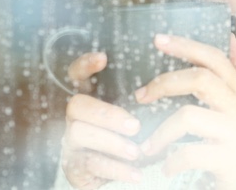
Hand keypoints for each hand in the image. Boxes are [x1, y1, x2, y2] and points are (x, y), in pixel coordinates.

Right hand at [60, 52, 144, 188]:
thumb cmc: (126, 142)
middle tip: (134, 125)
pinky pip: (90, 164)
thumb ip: (138, 106)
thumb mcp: (131, 121)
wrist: (114, 181)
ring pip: (79, 133)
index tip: (102, 58)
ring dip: (111, 142)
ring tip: (135, 151)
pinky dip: (116, 168)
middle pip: (76, 105)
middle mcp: (74, 119)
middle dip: (105, 113)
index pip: (76, 76)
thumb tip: (165, 92)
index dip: (84, 65)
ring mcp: (70, 142)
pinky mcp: (74, 167)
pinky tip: (135, 173)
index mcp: (89, 101)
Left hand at [133, 34, 235, 189]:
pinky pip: (189, 152)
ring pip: (189, 116)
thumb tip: (230, 37)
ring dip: (160, 133)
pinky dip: (171, 160)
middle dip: (165, 83)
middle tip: (141, 95)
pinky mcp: (229, 158)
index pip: (213, 58)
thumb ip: (232, 73)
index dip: (186, 46)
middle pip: (201, 79)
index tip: (158, 40)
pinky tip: (166, 166)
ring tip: (148, 146)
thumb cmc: (232, 137)